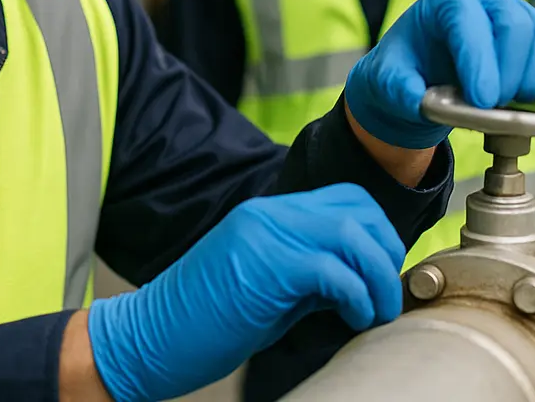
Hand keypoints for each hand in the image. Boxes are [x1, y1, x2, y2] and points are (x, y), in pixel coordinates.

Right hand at [87, 184, 404, 401]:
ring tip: (375, 313)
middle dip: (386, 250)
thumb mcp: (266, 289)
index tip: (381, 276)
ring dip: (377, 276)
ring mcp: (265, 235)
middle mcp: (268, 214)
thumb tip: (357, 282)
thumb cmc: (203, 321)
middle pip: (357, 207)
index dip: (377, 234)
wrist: (149, 336)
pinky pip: (332, 270)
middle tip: (385, 294)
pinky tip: (353, 319)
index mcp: (268, 214)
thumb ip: (308, 275)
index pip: (345, 199)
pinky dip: (356, 296)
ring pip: (351, 233)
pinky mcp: (264, 267)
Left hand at [344, 0, 534, 149]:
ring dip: (529, 80)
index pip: (468, 20)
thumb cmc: (406, 70)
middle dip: (507, 75)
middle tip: (489, 107)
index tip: (481, 101)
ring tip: (502, 104)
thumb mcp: (387, 81)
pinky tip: (519, 97)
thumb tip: (417, 99)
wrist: (424, 76)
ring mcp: (516, 11)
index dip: (479, 61)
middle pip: (515, 25)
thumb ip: (398, 89)